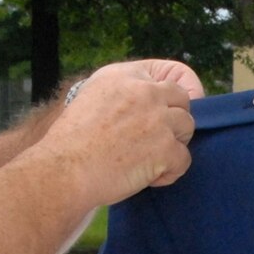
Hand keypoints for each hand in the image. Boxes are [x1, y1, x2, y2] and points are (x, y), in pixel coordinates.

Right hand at [43, 59, 198, 203]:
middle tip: (155, 139)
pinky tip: (149, 178)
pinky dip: (170, 173)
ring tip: (150, 159)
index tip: (168, 110)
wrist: (65, 169)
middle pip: (183, 99)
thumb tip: (145, 103)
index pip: (168, 74)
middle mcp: (145, 92)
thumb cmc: (70, 141)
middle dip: (174, 120)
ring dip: (173, 145)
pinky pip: (184, 160)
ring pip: (187, 128)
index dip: (170, 96)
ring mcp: (159, 119)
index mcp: (125, 76)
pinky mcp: (166, 148)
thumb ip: (121, 92)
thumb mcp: (90, 96)